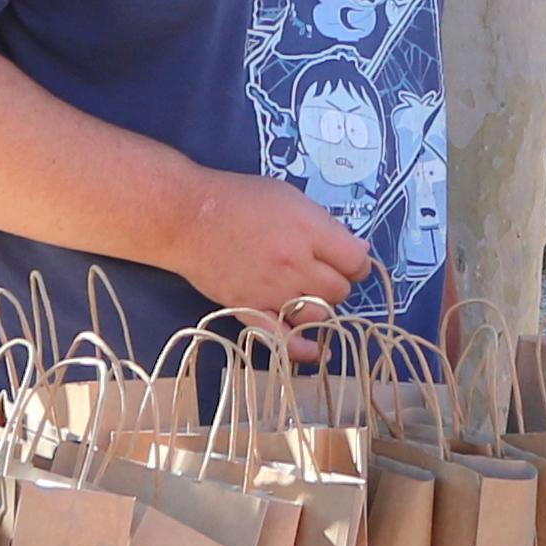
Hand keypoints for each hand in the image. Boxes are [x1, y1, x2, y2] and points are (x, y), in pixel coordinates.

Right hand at [168, 169, 376, 330]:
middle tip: (324, 272)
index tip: (349, 259)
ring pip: (318, 314)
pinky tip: (314, 349)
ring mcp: (272, 290)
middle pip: (339, 290)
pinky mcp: (250, 309)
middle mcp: (295, 263)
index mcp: (308, 230)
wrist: (188, 217)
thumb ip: (324, 224)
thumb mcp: (289, 197)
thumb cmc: (239, 198)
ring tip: (308, 293)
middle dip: (338, 282)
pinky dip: (301, 348)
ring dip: (320, 306)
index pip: (355, 260)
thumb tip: (357, 250)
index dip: (357, 261)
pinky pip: (281, 338)